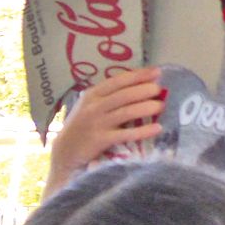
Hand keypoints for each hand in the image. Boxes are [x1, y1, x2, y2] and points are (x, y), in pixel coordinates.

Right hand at [49, 67, 164, 183]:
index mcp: (92, 95)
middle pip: (124, 95)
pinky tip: (157, 128)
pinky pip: (126, 134)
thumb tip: (139, 86)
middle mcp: (93, 107)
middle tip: (159, 90)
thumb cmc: (81, 127)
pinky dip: (143, 131)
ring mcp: (96, 124)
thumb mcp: (88, 106)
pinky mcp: (100, 140)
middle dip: (144, 90)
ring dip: (146, 108)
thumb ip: (108, 96)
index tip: (157, 72)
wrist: (64, 151)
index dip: (139, 75)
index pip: (118, 81)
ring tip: (160, 106)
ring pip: (126, 112)